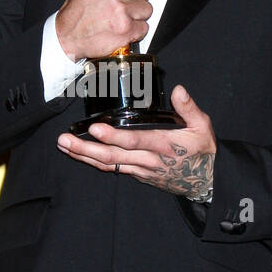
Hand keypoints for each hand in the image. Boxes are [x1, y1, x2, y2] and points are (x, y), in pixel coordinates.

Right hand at [55, 0, 150, 61]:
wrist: (68, 35)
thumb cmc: (76, 6)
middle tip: (123, 3)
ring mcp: (121, 11)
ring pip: (147, 9)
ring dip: (137, 15)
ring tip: (122, 16)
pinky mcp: (126, 30)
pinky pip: (144, 27)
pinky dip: (135, 31)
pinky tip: (122, 28)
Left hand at [57, 86, 215, 196]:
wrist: (207, 181)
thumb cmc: (203, 151)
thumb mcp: (203, 127)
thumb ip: (189, 108)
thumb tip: (178, 90)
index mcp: (164, 145)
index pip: (134, 141)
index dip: (114, 136)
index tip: (95, 129)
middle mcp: (149, 160)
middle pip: (112, 156)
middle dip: (86, 149)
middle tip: (64, 140)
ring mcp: (141, 170)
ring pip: (108, 164)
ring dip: (84, 156)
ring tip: (64, 146)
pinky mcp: (138, 175)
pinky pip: (113, 169)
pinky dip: (95, 162)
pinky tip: (80, 155)